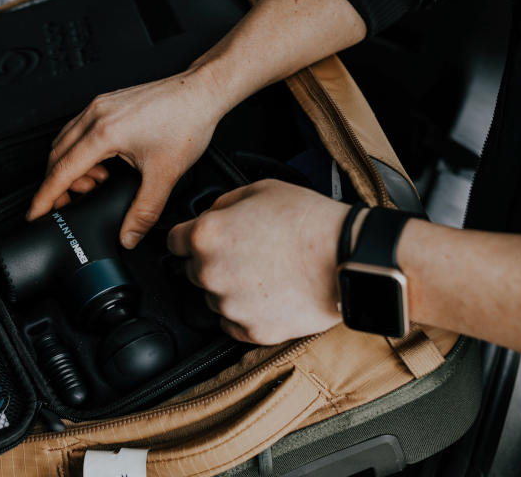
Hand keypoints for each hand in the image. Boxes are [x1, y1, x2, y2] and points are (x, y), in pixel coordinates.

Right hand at [27, 64, 233, 248]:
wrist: (201, 92)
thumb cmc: (185, 122)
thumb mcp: (164, 176)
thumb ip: (143, 212)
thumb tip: (129, 235)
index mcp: (103, 133)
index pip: (62, 171)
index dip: (45, 197)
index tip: (35, 214)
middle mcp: (95, 115)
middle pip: (56, 156)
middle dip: (57, 186)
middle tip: (70, 206)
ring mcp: (99, 106)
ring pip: (65, 141)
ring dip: (70, 168)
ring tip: (96, 185)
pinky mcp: (106, 103)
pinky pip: (78, 130)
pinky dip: (80, 152)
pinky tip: (101, 165)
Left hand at [167, 179, 348, 344]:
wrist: (347, 257)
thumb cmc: (309, 221)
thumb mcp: (260, 189)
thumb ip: (224, 203)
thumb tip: (212, 213)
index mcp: (206, 235)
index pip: (173, 241)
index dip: (189, 237)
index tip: (201, 240)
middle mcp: (210, 272)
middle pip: (193, 270)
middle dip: (213, 261)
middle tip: (246, 253)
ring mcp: (229, 306)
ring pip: (214, 299)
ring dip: (230, 288)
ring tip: (264, 273)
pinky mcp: (251, 331)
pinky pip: (233, 325)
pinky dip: (246, 313)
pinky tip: (269, 295)